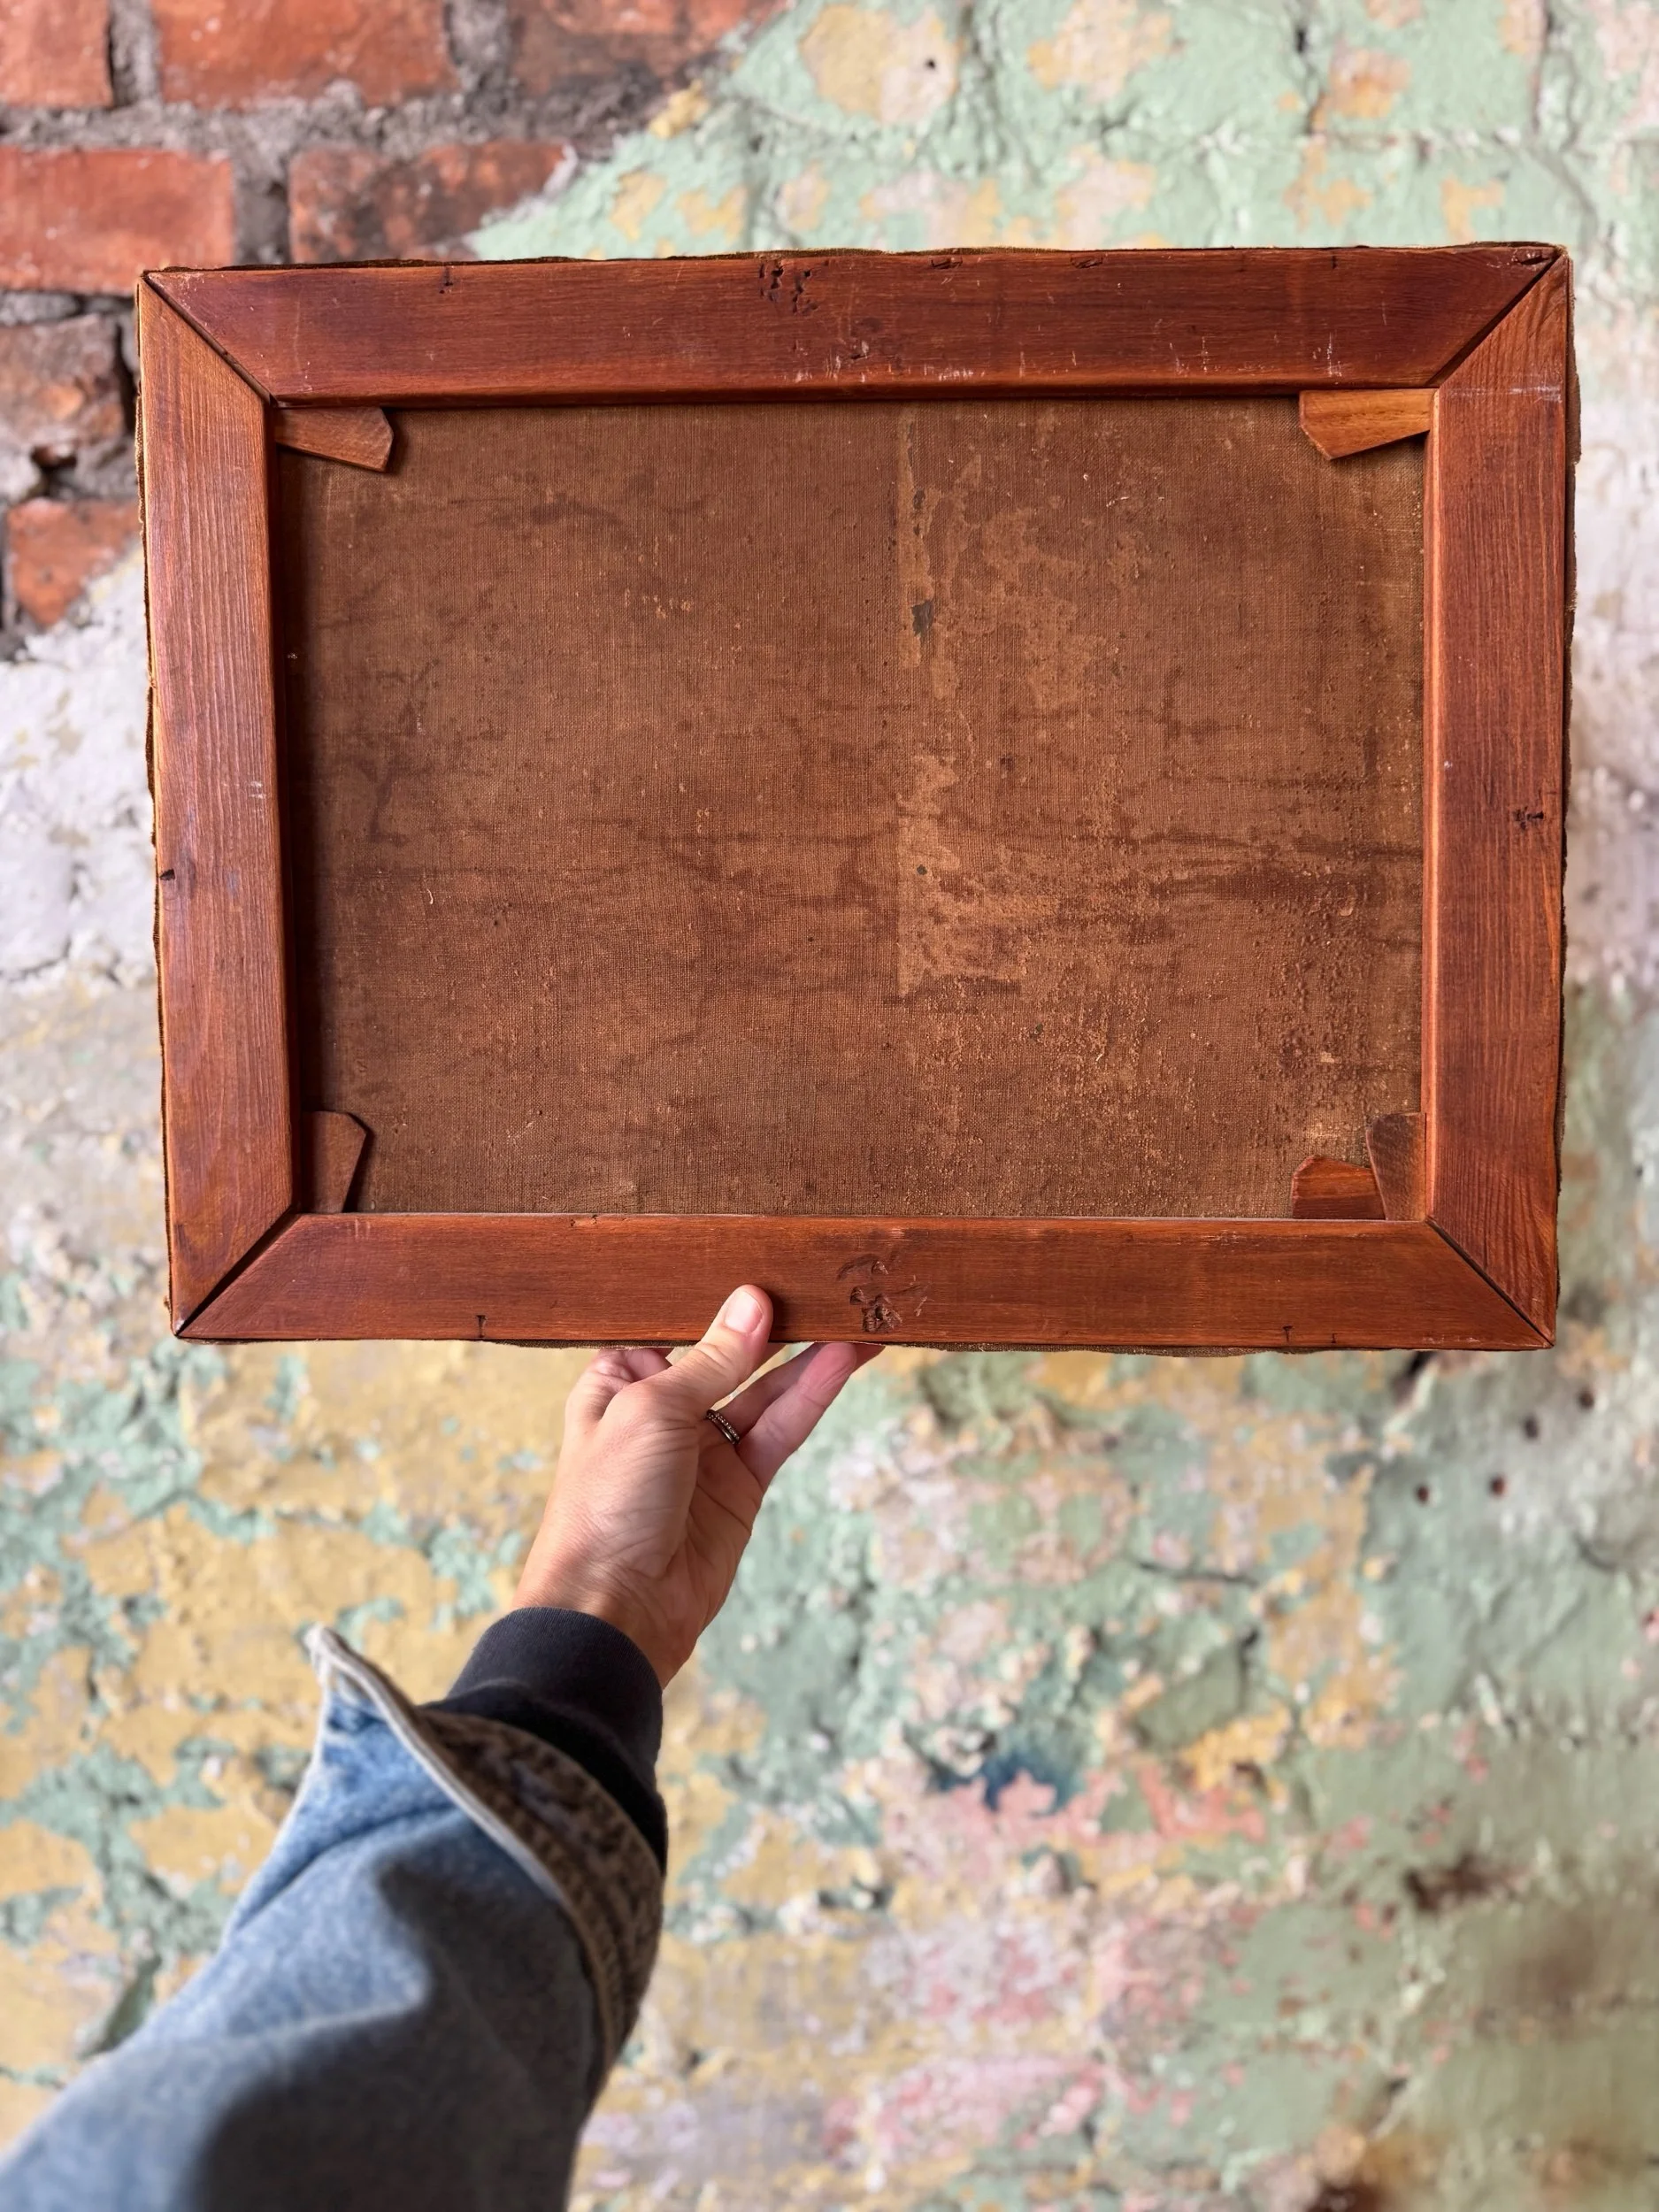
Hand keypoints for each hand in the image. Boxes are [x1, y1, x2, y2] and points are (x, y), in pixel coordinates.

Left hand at [514, 1286, 880, 1683]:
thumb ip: (711, 1359)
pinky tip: (842, 1362)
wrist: (613, 1609)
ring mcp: (705, 1449)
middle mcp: (663, 1410)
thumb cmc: (604, 1504)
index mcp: (621, 1380)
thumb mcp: (651, 1410)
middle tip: (826, 1285)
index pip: (678, 1325)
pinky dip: (812, 1397)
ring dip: (808, 1357)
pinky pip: (781, 1430)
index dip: (721, 1298)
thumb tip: (753, 1303)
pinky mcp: (740, 1486)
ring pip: (766, 1390)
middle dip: (776, 1324)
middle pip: (730, 1355)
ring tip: (856, 1320)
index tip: (769, 1261)